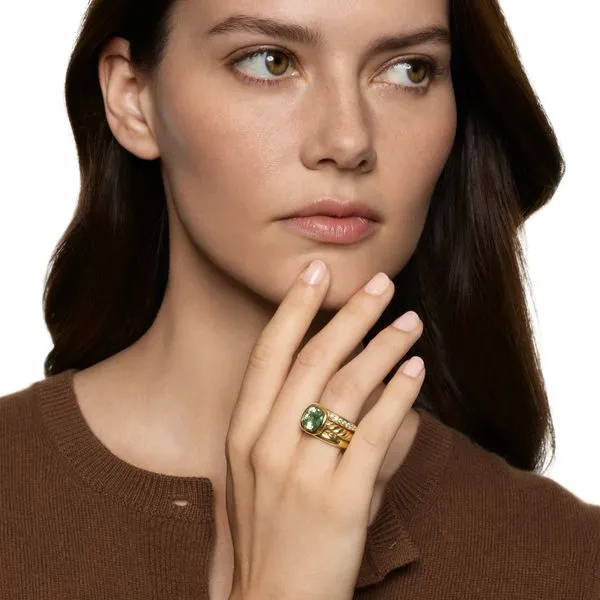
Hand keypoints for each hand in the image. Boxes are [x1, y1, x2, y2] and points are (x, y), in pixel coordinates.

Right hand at [225, 261, 424, 599]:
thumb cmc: (270, 531)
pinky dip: (398, 396)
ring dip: (384, 347)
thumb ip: (296, 425)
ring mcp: (302, 471)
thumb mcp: (262, 474)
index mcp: (243, 432)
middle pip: (315, 359)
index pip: (269, 353)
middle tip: (379, 283)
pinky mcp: (341, 500)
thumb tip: (340, 381)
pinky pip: (375, 433)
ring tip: (409, 322)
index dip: (293, 308)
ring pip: (349, 388)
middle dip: (350, 314)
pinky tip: (415, 371)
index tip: (314, 271)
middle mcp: (267, 443)